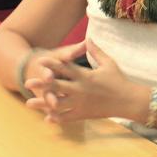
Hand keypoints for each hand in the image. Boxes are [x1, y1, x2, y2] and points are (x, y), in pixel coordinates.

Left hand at [23, 41, 140, 122]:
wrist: (128, 101)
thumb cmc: (119, 80)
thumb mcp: (108, 63)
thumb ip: (96, 51)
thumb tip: (88, 39)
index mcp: (85, 76)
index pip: (65, 68)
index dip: (52, 64)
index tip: (40, 60)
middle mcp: (80, 90)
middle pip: (57, 86)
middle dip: (41, 84)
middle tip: (27, 82)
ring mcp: (81, 103)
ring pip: (58, 104)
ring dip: (43, 103)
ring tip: (29, 103)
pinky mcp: (84, 114)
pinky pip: (67, 117)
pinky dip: (57, 118)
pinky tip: (47, 118)